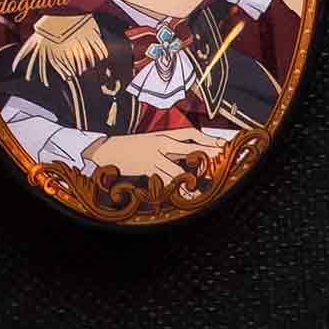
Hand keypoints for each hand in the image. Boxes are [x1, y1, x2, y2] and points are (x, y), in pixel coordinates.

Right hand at [84, 130, 228, 181]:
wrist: (105, 149)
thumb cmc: (131, 146)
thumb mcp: (151, 141)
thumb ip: (171, 148)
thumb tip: (192, 154)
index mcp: (162, 135)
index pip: (189, 133)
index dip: (206, 138)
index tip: (222, 143)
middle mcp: (160, 144)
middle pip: (188, 148)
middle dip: (206, 152)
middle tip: (221, 157)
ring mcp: (153, 157)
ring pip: (178, 170)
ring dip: (189, 180)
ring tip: (199, 187)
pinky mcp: (146, 169)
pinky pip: (164, 180)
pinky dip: (174, 188)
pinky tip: (183, 194)